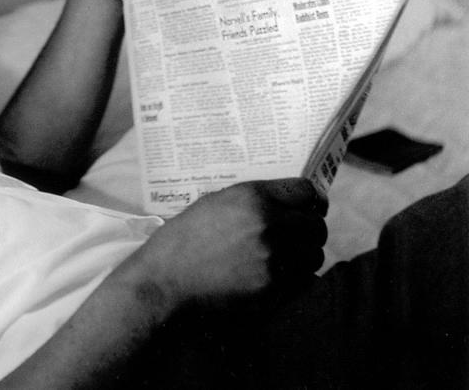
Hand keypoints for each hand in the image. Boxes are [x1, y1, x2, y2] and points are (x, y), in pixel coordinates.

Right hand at [121, 178, 326, 315]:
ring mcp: (274, 260)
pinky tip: (278, 277)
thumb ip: (251, 202)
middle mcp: (269, 225)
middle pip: (316, 225)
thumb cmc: (182, 240)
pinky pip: (304, 281)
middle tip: (299, 234)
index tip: (309, 206)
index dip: (310, 199)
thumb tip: (283, 203)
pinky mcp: (275, 291)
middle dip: (310, 228)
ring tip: (286, 257)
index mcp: (252, 197)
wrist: (165, 283)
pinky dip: (297, 278)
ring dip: (305, 255)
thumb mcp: (213, 205)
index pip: (305, 191)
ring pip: (314, 255)